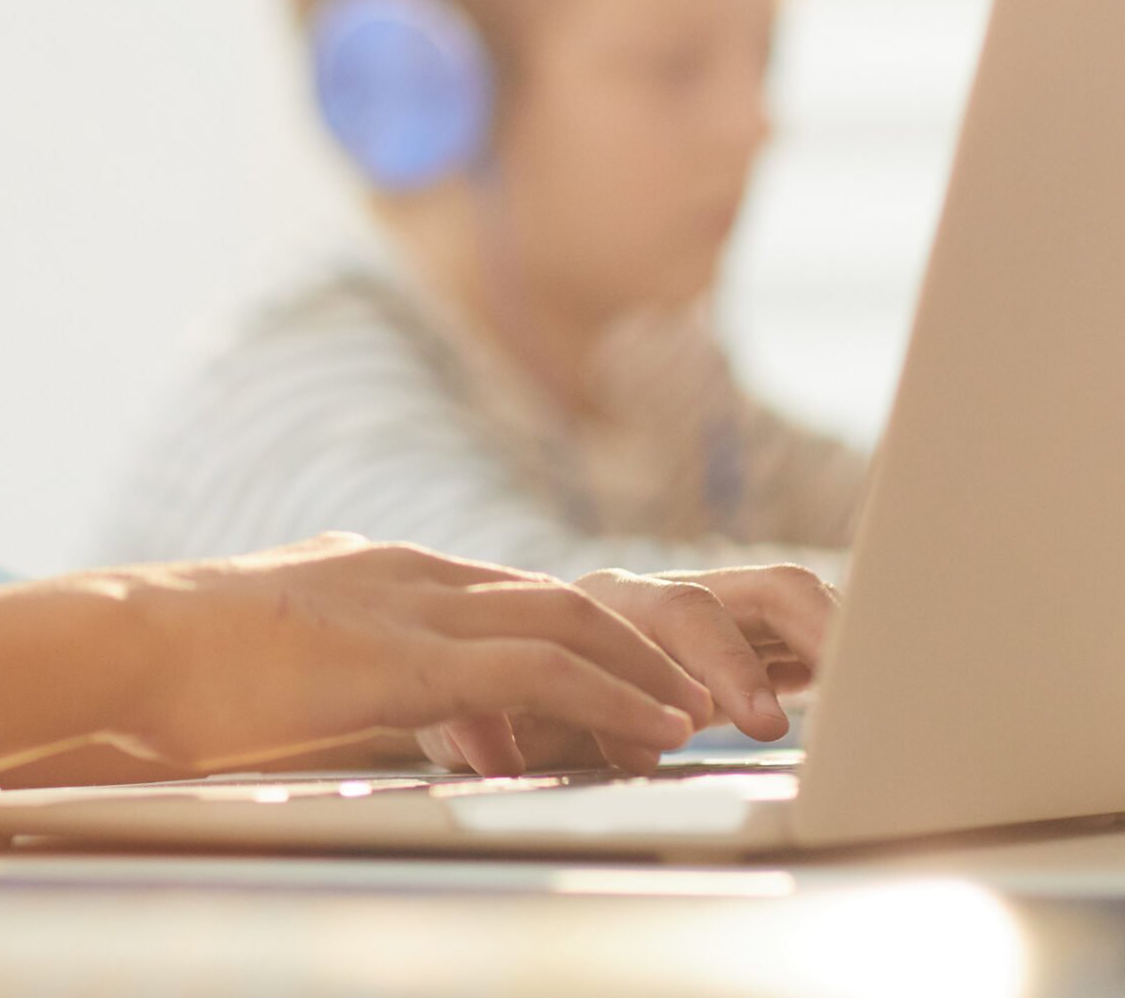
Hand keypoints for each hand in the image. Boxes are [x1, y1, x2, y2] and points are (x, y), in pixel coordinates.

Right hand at [107, 534, 708, 773]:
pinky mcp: (406, 656)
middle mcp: (409, 572)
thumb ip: (336, 669)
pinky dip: (612, 696)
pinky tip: (656, 726)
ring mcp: (410, 606)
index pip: (511, 597)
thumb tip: (357, 700)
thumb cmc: (177, 667)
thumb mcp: (278, 659)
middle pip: (560, 597)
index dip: (586, 641)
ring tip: (706, 715)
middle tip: (700, 695)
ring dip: (649, 670)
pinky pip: (540, 670)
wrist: (123, 642)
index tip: (636, 684)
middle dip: (641, 647)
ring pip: (570, 620)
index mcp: (378, 571)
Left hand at [418, 563, 838, 775]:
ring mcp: (705, 617)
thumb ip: (482, 726)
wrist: (484, 669)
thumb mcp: (469, 712)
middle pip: (755, 592)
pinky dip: (839, 654)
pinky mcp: (738, 644)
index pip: (681, 614)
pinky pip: (801, 634)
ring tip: (875, 693)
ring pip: (787, 601)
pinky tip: (871, 693)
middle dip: (802, 642)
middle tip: (814, 711)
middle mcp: (659, 600)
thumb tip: (521, 751)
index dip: (722, 664)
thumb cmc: (482, 696)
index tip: (750, 721)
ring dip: (834, 640)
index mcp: (604, 607)